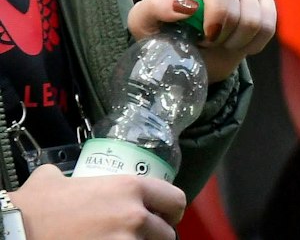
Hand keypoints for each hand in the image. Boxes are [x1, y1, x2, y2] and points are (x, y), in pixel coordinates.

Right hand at [10, 164, 183, 238]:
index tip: (163, 217)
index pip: (174, 200)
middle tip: (138, 237)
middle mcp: (135, 216)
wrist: (16, 233)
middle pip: (166, 233)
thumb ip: (67, 175)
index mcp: (130, 188)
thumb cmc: (35, 207)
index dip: (170, 211)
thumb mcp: (54, 179)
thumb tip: (58, 176)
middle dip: (155, 236)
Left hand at [127, 0, 276, 83]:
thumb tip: (186, 5)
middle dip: (227, 31)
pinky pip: (270, 22)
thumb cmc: (159, 30)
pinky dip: (255, 42)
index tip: (209, 35)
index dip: (218, 8)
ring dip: (238, 40)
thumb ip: (156, 8)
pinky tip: (238, 46)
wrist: (182, 48)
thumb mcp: (143, 22)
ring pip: (256, 14)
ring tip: (219, 45)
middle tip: (207, 44)